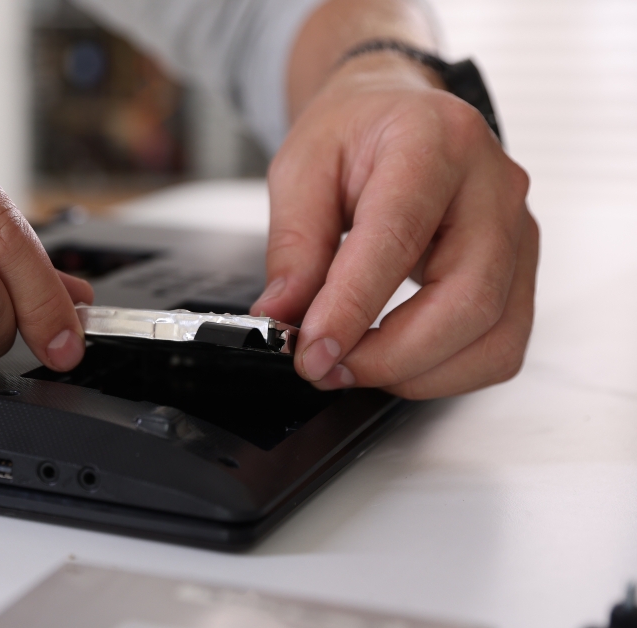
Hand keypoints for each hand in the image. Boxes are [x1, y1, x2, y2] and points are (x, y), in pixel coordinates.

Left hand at [249, 55, 537, 398]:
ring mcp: (517, 231)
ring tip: (351, 365)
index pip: (398, 238)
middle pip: (468, 299)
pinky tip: (392, 359)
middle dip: (390, 355)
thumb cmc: (354, 132)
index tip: (312, 350)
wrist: (396, 113)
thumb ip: (292, 246)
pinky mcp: (521, 271)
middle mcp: (493, 185)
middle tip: (325, 368)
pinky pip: (499, 347)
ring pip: (493, 336)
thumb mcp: (299, 170)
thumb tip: (280, 317)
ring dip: (417, 373)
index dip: (354, 306)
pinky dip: (443, 372)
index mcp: (434, 141)